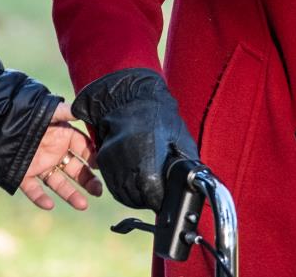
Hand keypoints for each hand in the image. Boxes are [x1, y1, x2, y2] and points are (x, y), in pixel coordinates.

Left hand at [18, 102, 102, 210]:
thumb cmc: (28, 114)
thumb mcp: (50, 112)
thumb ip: (67, 112)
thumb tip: (88, 108)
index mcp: (64, 137)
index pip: (84, 149)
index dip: (93, 158)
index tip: (102, 166)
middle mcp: (55, 153)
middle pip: (75, 170)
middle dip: (88, 180)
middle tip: (99, 191)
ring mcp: (40, 165)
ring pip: (58, 183)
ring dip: (70, 194)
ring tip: (83, 205)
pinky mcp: (24, 175)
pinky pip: (33, 190)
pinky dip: (39, 198)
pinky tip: (49, 205)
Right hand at [72, 67, 198, 210]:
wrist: (133, 96)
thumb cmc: (161, 117)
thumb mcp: (181, 139)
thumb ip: (185, 165)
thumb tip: (191, 184)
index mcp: (148, 161)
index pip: (152, 196)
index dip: (160, 200)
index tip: (166, 199)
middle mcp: (127, 164)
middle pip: (135, 198)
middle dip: (147, 200)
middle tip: (158, 196)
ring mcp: (113, 162)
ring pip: (122, 193)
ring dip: (134, 197)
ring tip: (147, 190)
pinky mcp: (104, 158)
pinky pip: (112, 182)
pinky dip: (123, 187)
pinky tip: (134, 181)